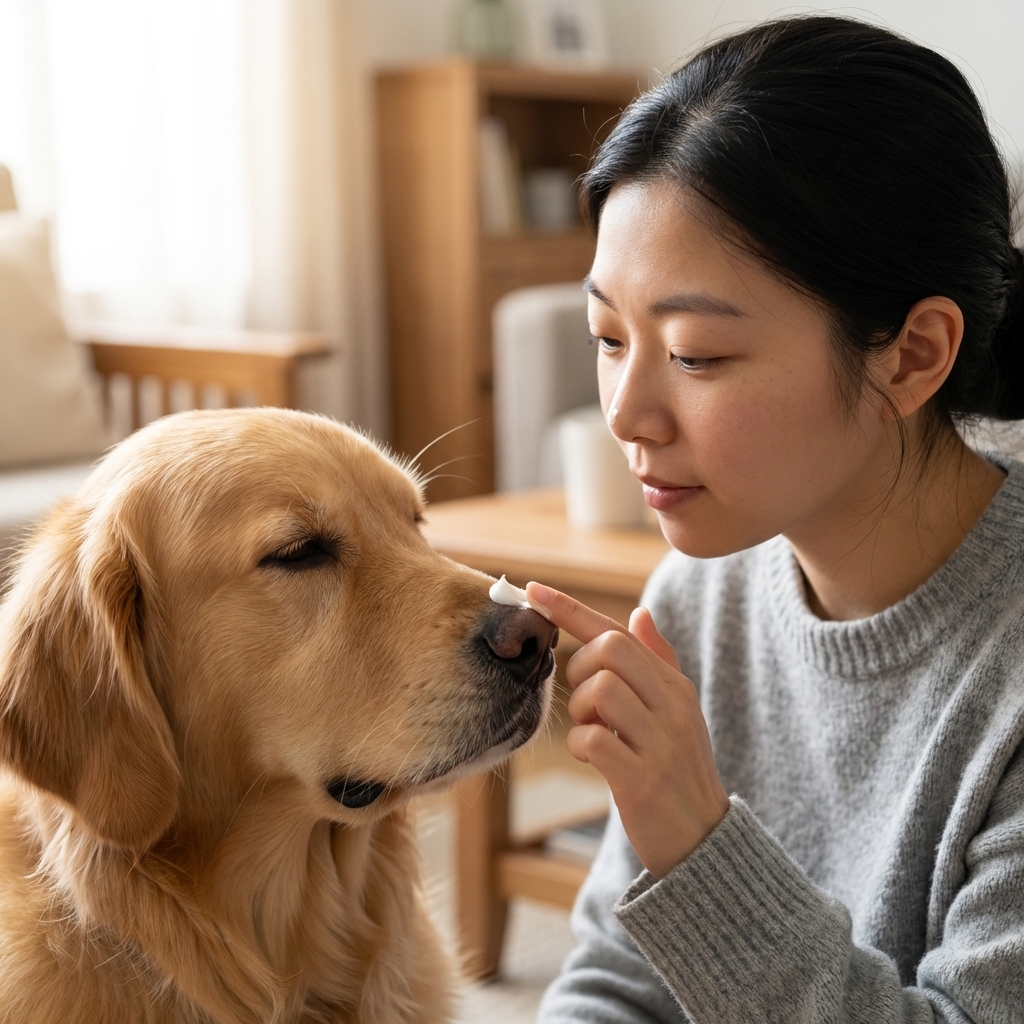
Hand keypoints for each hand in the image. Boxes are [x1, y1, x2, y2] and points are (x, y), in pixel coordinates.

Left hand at [526, 582, 729, 878]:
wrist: (704, 840)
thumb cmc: (677, 769)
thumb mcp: (677, 712)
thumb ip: (657, 662)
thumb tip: (639, 612)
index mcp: (674, 684)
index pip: (619, 631)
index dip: (570, 608)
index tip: (531, 590)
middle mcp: (671, 704)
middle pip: (608, 649)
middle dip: (579, 668)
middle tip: (585, 702)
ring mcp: (660, 740)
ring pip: (599, 688)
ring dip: (581, 710)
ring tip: (594, 733)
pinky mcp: (642, 779)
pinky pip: (593, 739)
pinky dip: (581, 745)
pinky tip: (593, 758)